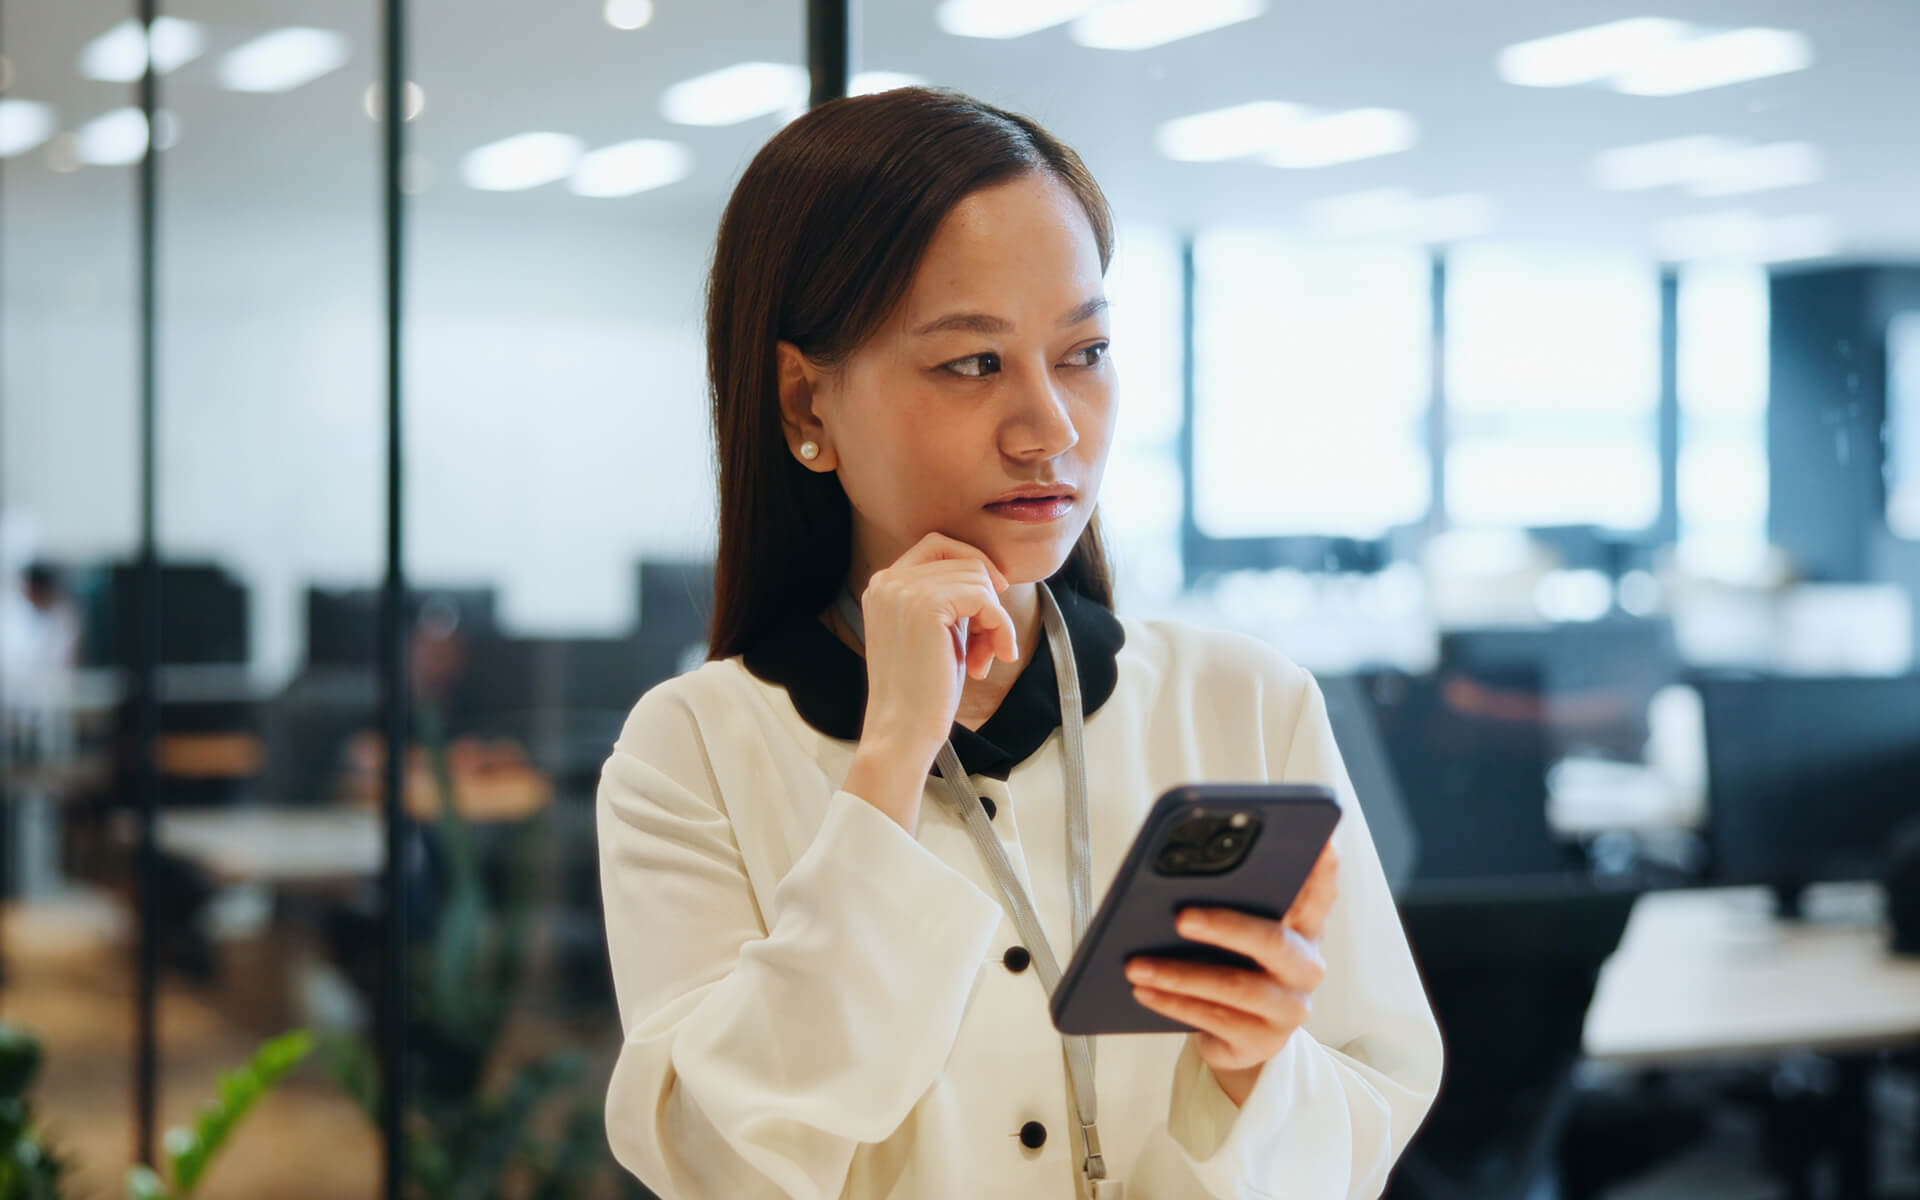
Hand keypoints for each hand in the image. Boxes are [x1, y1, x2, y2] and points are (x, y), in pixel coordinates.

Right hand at [852, 531, 1019, 761]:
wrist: (901, 731)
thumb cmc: (921, 692)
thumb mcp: (933, 632)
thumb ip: (949, 599)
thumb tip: (993, 575)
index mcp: (883, 585)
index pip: (938, 545)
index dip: (974, 565)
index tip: (993, 599)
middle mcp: (888, 580)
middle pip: (964, 560)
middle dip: (988, 600)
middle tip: (991, 644)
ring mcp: (904, 590)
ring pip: (979, 579)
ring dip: (995, 620)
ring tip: (987, 658)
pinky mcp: (927, 605)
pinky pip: (985, 598)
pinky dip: (1001, 626)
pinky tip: (997, 657)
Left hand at [1123, 841, 1339, 1105]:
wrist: (1238, 1037)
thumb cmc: (1235, 966)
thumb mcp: (1239, 932)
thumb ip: (1233, 902)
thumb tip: (1177, 881)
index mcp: (1304, 927)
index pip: (1320, 891)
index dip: (1322, 867)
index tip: (1314, 840)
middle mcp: (1306, 966)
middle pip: (1274, 941)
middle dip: (1226, 927)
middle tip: (1181, 917)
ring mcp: (1289, 1007)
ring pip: (1236, 986)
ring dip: (1179, 975)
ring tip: (1137, 965)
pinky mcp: (1264, 1041)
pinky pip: (1214, 1019)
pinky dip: (1173, 1003)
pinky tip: (1144, 991)